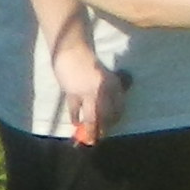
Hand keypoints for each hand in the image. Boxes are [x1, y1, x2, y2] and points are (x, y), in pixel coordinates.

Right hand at [49, 20, 126, 147]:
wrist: (71, 51)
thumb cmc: (86, 61)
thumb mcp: (102, 74)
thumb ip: (106, 88)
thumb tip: (105, 107)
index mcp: (113, 84)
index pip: (119, 107)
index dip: (115, 118)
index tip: (111, 124)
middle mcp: (103, 90)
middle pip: (107, 115)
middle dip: (104, 127)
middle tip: (100, 136)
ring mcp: (88, 92)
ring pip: (92, 116)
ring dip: (91, 129)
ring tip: (89, 138)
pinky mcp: (73, 92)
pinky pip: (75, 109)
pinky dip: (75, 117)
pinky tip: (75, 123)